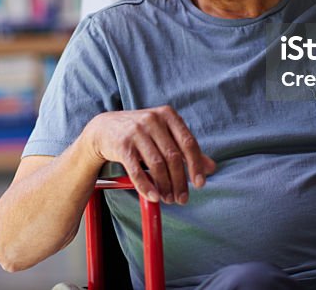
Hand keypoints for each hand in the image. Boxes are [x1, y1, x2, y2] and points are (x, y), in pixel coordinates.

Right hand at [82, 106, 215, 204]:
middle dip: (180, 181)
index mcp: (168, 115)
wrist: (104, 128)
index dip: (196, 166)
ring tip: (168, 199)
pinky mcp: (122, 145)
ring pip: (157, 165)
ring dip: (165, 186)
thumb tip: (211, 168)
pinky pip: (137, 170)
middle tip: (182, 199)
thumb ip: (186, 150)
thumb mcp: (165, 135)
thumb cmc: (141, 133)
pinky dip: (146, 186)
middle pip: (173, 156)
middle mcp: (153, 120)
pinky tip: (154, 197)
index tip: (200, 184)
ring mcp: (136, 131)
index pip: (188, 143)